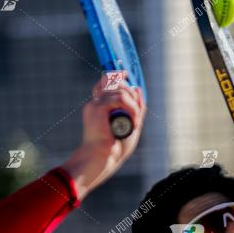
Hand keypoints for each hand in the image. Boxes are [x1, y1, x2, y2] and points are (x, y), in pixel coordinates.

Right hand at [62, 73, 146, 199]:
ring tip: (135, 122)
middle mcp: (95, 103)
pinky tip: (133, 121)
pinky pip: (120, 98)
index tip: (126, 73)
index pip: (105, 83)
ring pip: (120, 90)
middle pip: (113, 82)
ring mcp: (95, 104)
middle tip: (137, 113)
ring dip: (134, 105)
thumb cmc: (113, 148)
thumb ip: (135, 108)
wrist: (102, 159)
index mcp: (98, 107)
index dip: (115, 76)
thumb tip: (138, 88)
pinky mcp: (98, 108)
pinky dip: (132, 107)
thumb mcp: (130, 125)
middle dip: (130, 92)